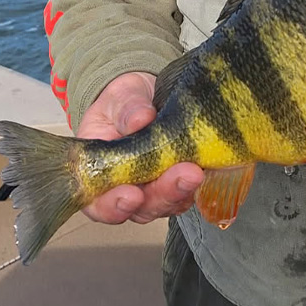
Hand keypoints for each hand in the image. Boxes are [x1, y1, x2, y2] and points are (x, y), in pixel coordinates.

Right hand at [76, 70, 203, 223]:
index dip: (114, 206)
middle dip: (162, 195)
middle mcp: (125, 189)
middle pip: (141, 208)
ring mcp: (154, 189)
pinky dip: (199, 186)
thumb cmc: (124, 102)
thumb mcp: (120, 98)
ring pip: (168, 204)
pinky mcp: (179, 183)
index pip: (99, 204)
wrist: (150, 98)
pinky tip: (207, 170)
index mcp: (98, 174)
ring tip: (197, 172)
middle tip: (182, 176)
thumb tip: (140, 118)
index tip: (132, 195)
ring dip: (183, 191)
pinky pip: (190, 193)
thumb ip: (126, 109)